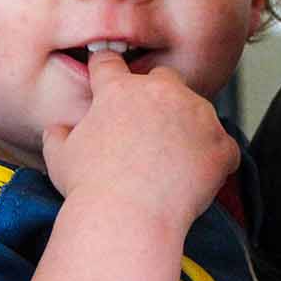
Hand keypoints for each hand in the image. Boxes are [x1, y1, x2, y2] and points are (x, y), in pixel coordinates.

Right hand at [41, 51, 238, 232]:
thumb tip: (57, 130)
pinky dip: (214, 159)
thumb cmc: (91, 188)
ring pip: (197, 111)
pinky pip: (223, 146)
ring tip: (171, 164)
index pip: (109, 63)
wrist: (129, 217)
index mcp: (119, 90)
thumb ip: (58, 135)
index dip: (107, 72)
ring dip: (188, 128)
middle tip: (148, 130)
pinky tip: (196, 179)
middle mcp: (162, 92)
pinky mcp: (220, 143)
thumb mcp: (60, 157)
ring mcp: (196, 115)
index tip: (109, 79)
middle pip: (163, 78)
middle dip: (158, 97)